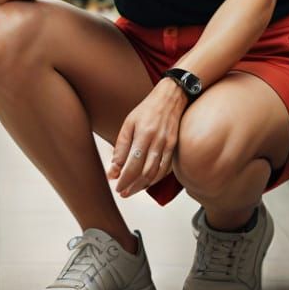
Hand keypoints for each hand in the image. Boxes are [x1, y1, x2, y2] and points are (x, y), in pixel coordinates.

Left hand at [107, 80, 186, 197]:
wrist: (171, 97)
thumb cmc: (147, 109)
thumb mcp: (129, 123)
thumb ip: (121, 146)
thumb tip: (114, 168)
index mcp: (143, 134)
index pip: (132, 165)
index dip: (124, 179)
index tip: (116, 186)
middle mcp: (157, 141)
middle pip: (145, 173)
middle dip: (133, 186)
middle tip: (123, 193)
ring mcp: (168, 145)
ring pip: (156, 174)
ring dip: (143, 186)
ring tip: (132, 190)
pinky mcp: (174, 147)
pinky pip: (166, 169)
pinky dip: (156, 179)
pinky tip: (147, 182)